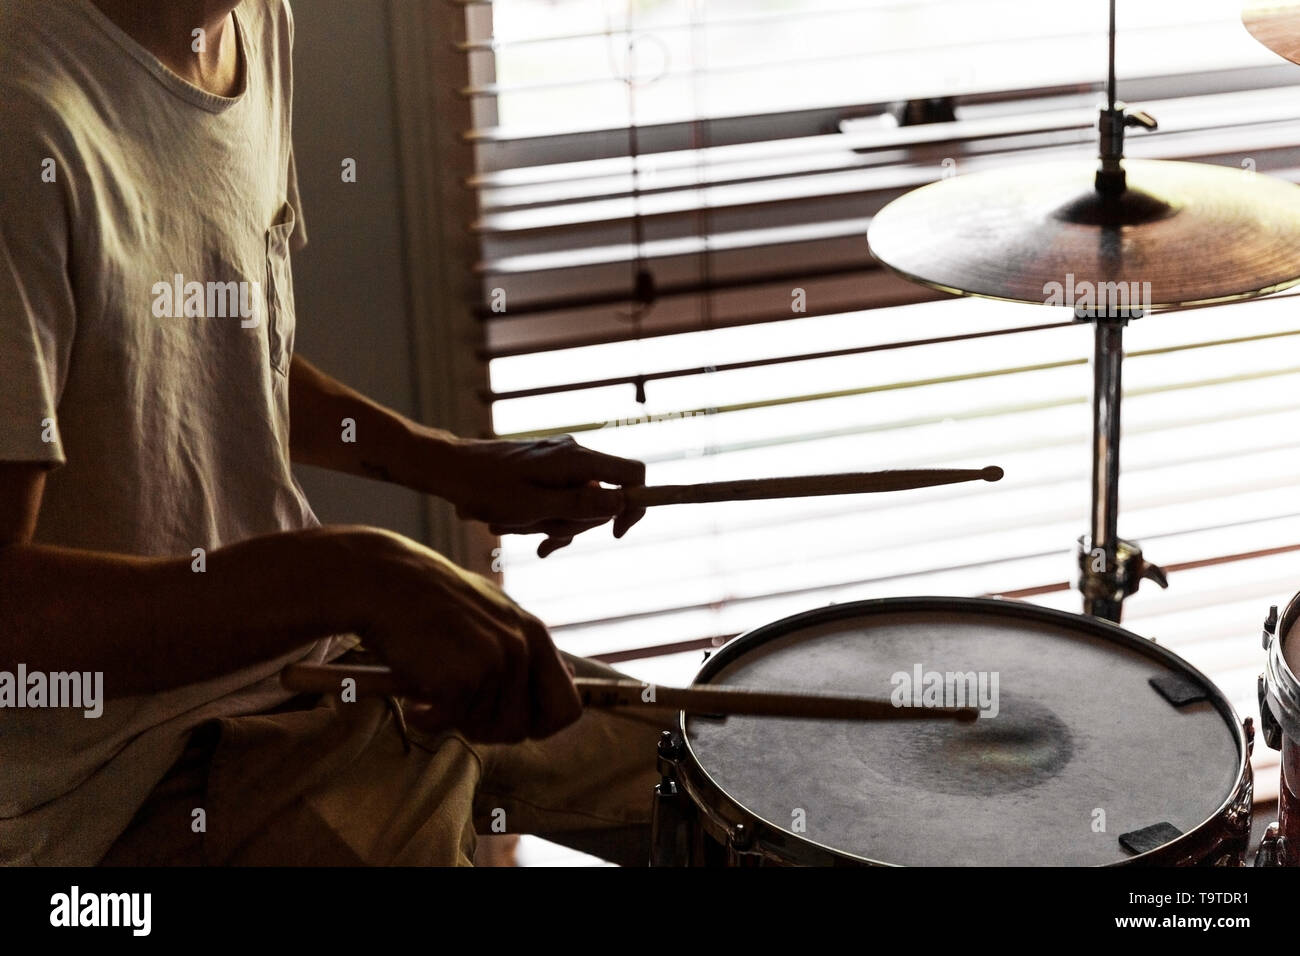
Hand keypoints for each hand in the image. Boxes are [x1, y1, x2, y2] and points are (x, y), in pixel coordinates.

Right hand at [340, 529, 581, 742]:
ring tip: (433, 683)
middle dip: (489, 728)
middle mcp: (522, 649)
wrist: (387, 581)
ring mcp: (494, 663)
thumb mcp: (495, 613)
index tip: (509, 719)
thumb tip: (572, 677)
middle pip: (521, 728)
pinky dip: (426, 717)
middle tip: (457, 705)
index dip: (540, 724)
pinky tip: (414, 689)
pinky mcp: (462, 678)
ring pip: (484, 729)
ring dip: (454, 718)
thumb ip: (527, 647)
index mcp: (535, 635)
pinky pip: (447, 723)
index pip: (567, 707)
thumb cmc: (433, 601)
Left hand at [442, 436, 645, 556]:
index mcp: (577, 459)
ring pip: (579, 502)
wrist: (449, 468)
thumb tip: (622, 503)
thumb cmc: (486, 488)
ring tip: (516, 526)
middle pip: (604, 497)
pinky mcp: (546, 468)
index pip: (632, 473)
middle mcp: (574, 455)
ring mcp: (560, 461)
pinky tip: (518, 526)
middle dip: (577, 523)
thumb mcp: (534, 507)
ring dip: (553, 523)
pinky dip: (545, 516)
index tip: (616, 533)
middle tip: (542, 536)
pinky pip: (560, 498)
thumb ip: (579, 506)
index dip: (634, 505)